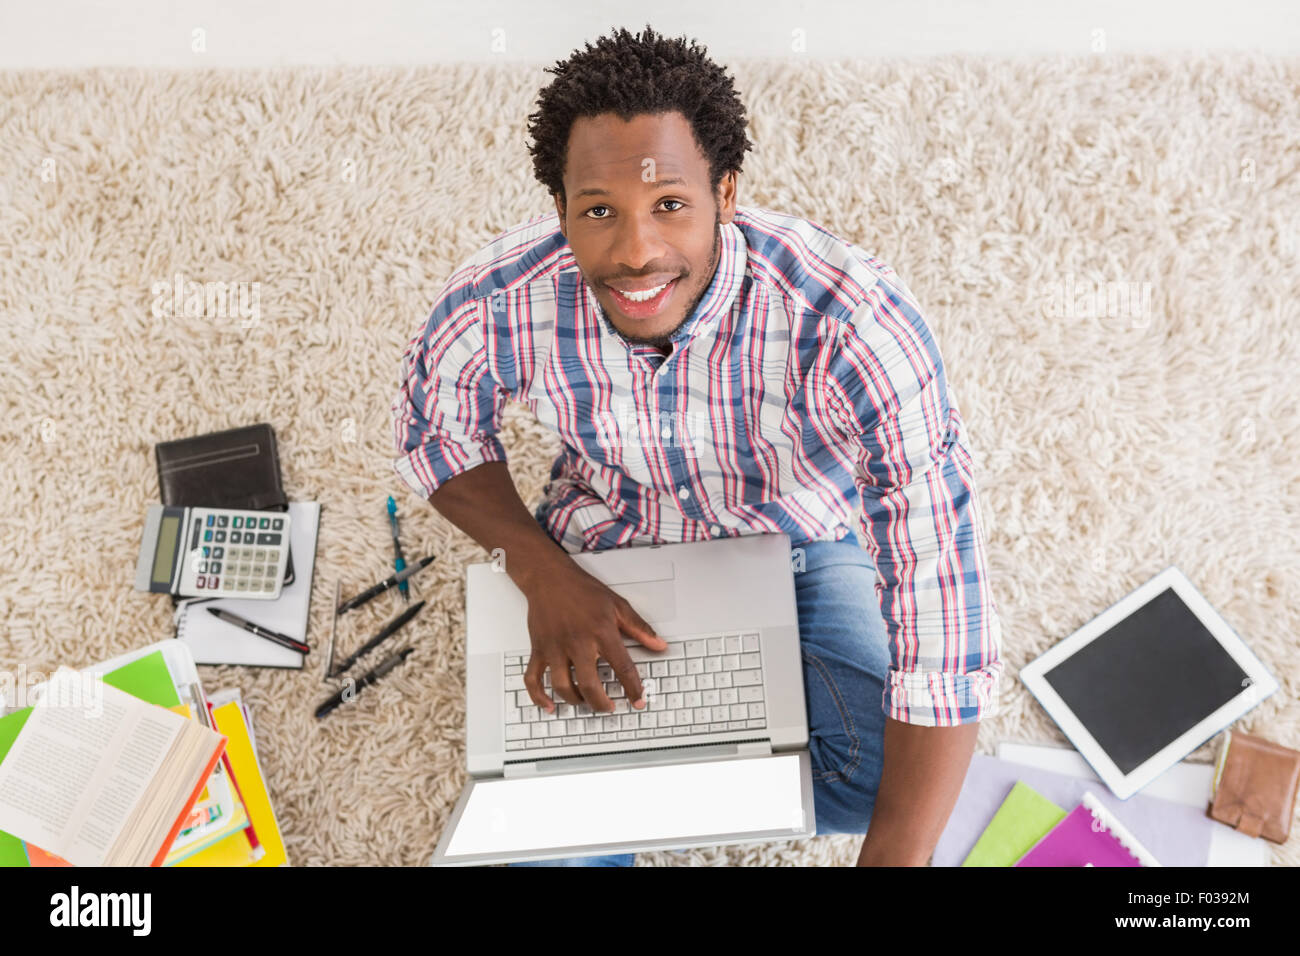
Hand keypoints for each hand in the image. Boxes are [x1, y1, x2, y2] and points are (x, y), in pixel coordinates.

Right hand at [520, 559, 666, 714]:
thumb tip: (659, 645)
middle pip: (590, 685)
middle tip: (610, 707)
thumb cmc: (582, 590)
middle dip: (602, 703)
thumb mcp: (617, 605)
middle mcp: (577, 642)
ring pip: (563, 686)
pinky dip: (539, 697)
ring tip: (586, 702)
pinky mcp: (539, 649)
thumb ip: (639, 628)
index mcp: (601, 632)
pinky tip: (549, 706)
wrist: (550, 577)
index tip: (638, 701)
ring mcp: (555, 648)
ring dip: (576, 701)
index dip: (633, 688)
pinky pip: (533, 679)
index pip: (622, 667)